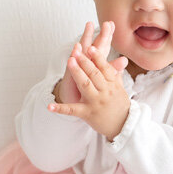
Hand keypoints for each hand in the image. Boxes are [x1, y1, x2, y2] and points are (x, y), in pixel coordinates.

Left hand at [49, 21, 129, 139]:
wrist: (123, 126)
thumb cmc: (120, 105)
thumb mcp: (120, 89)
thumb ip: (116, 74)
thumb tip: (121, 60)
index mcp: (112, 85)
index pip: (104, 68)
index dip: (98, 57)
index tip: (91, 48)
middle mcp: (104, 92)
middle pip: (94, 74)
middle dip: (84, 61)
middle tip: (76, 51)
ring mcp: (95, 102)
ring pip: (85, 85)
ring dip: (77, 72)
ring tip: (69, 61)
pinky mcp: (87, 113)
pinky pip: (72, 110)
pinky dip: (60, 108)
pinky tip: (50, 105)